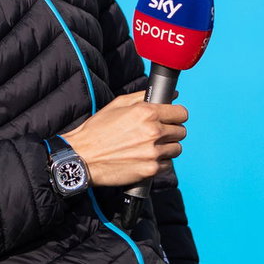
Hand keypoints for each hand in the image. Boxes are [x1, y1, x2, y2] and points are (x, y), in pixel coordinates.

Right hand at [61, 90, 185, 186]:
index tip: (172, 118)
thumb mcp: (118, 104)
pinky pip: (167, 165)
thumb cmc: (97, 130)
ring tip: (150, 147)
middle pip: (181, 131)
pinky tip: (145, 158)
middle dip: (171, 131)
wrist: (82, 157)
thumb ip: (145, 96)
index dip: (176, 115)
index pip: (181, 113)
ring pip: (176, 149)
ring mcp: (153, 152)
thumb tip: (171, 95)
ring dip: (167, 148)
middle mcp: (153, 131)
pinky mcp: (151, 169)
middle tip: (157, 134)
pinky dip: (160, 162)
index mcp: (147, 112)